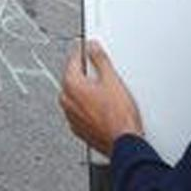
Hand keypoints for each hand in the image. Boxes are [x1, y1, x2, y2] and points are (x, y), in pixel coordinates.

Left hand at [60, 39, 144, 155]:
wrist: (124, 143)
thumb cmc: (119, 116)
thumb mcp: (112, 80)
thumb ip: (100, 60)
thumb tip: (92, 48)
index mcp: (71, 85)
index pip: (72, 60)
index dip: (81, 51)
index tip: (85, 46)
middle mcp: (66, 101)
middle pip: (73, 78)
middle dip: (85, 72)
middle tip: (99, 69)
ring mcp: (71, 116)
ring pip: (76, 95)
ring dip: (86, 90)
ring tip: (105, 91)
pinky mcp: (78, 127)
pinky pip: (80, 110)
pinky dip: (88, 106)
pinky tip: (103, 107)